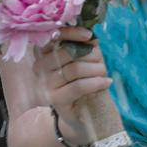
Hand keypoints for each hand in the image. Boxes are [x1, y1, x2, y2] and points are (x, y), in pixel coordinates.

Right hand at [32, 27, 111, 146]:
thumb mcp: (86, 59)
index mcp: (44, 53)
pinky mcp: (54, 100)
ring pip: (74, 69)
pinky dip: (96, 83)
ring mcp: (45, 84)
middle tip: (101, 62)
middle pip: (68, 52)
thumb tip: (91, 35)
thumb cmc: (85, 81)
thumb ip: (85, 45)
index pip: (54, 36)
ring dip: (96, 69)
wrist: (84, 113)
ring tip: (104, 73)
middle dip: (91, 55)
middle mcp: (40, 67)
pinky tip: (106, 82)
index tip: (90, 36)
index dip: (72, 33)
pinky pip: (77, 86)